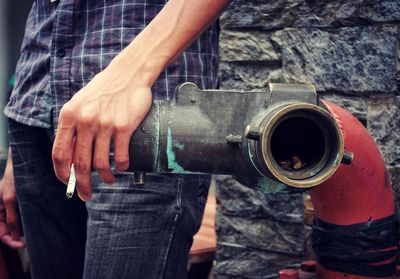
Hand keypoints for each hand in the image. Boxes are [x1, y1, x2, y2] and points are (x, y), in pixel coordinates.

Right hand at [0, 149, 24, 248]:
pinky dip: (23, 224)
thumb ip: (11, 217)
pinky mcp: (17, 203)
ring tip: (29, 236)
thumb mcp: (10, 198)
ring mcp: (8, 207)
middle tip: (26, 243)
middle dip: (14, 238)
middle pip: (5, 231)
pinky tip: (31, 226)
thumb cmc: (14, 178)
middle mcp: (0, 209)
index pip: (0, 232)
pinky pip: (19, 218)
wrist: (23, 164)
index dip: (9, 240)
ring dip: (19, 232)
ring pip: (13, 226)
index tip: (21, 245)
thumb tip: (15, 235)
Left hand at [52, 67, 151, 200]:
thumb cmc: (104, 90)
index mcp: (70, 115)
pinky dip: (121, 166)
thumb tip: (71, 155)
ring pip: (101, 163)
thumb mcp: (80, 103)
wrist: (129, 74)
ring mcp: (105, 124)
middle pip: (80, 163)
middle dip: (82, 185)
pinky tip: (122, 166)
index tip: (67, 182)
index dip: (62, 173)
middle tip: (86, 195)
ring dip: (105, 177)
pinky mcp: (124, 127)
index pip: (60, 152)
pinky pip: (120, 156)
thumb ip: (74, 126)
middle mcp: (85, 121)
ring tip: (109, 179)